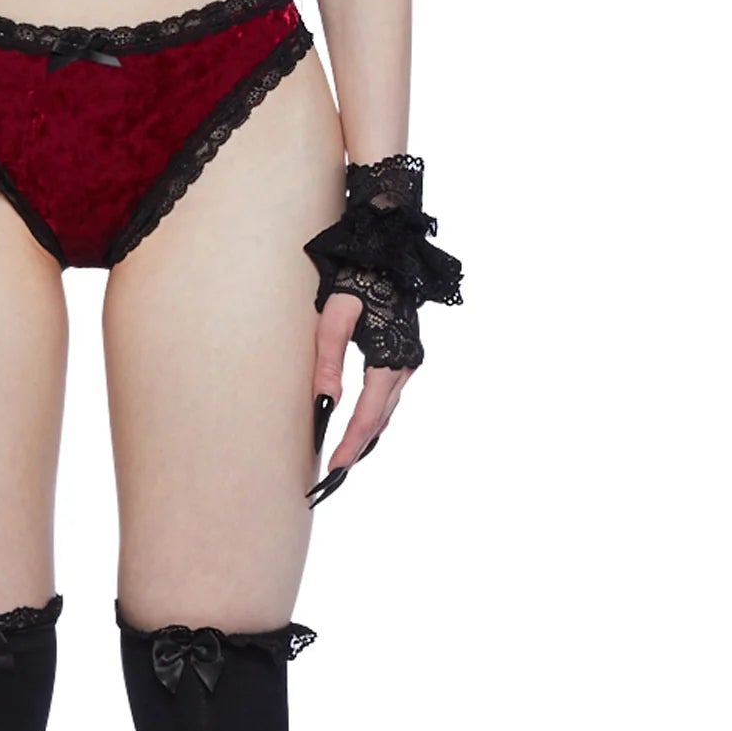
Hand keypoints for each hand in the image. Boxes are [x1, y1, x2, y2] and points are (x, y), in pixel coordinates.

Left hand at [305, 288, 413, 505]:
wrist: (386, 257)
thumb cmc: (357, 281)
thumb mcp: (335, 316)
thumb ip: (328, 360)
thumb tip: (323, 404)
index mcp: (390, 357)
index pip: (369, 413)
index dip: (351, 442)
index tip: (335, 466)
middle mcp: (405, 365)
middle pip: (380, 419)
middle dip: (358, 447)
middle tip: (334, 473)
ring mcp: (407, 362)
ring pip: (387, 411)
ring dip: (367, 436)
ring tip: (344, 458)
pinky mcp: (403, 357)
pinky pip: (389, 398)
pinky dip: (374, 417)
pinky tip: (360, 427)